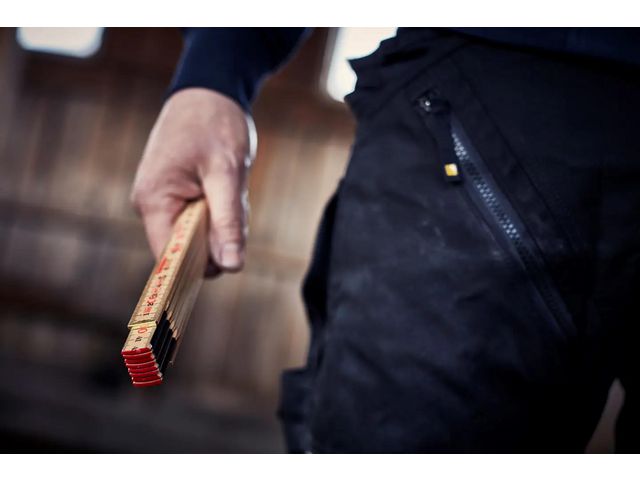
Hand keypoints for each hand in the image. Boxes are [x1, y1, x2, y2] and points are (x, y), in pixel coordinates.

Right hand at [131, 88, 253, 274]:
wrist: (209, 90)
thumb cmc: (215, 125)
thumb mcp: (227, 173)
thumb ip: (229, 221)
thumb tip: (232, 265)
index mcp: (154, 201)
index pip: (169, 259)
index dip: (200, 266)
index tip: (231, 254)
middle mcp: (150, 204)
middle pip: (187, 249)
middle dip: (219, 236)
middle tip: (233, 200)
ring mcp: (161, 199)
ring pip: (198, 234)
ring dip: (222, 220)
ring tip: (229, 186)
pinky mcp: (175, 193)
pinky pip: (200, 218)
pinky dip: (220, 209)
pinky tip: (225, 185)